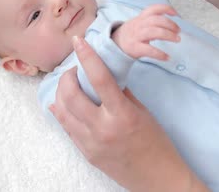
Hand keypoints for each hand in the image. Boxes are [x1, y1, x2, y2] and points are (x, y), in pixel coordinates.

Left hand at [50, 36, 207, 191]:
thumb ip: (121, 93)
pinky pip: (67, 128)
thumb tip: (104, 75)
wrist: (159, 179)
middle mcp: (103, 129)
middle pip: (71, 95)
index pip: (100, 78)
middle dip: (67, 77)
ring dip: (61, 93)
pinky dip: (61, 112)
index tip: (78, 41)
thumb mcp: (142, 112)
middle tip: (73, 71)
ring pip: (63, 111)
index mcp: (122, 115)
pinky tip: (60, 104)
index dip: (87, 56)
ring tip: (68, 85)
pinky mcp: (86, 153)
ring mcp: (91, 143)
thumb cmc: (156, 143)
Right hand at [111, 4, 179, 59]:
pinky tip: (167, 57)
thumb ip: (152, 20)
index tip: (176, 14)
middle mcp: (139, 25)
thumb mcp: (139, 22)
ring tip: (177, 40)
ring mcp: (137, 36)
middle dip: (170, 24)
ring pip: (154, 32)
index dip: (166, 9)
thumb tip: (171, 21)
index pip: (154, 9)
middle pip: (157, 20)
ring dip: (168, 35)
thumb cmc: (132, 33)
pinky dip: (160, 54)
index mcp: (141, 18)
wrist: (115, 44)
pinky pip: (149, 50)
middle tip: (178, 31)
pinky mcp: (136, 48)